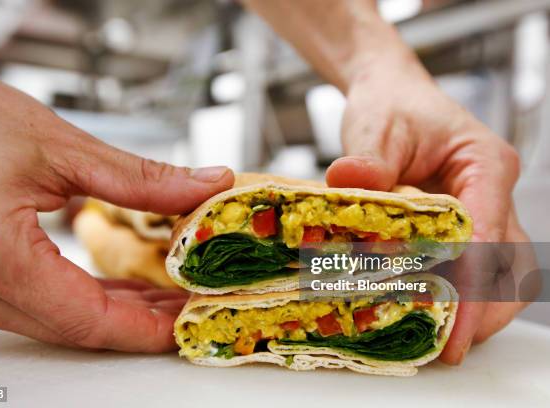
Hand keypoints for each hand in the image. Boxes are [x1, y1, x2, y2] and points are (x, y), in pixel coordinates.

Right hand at [0, 59, 233, 351]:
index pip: (85, 317)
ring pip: (52, 321)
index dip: (143, 327)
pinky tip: (115, 290)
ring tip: (161, 296)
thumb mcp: (59, 146)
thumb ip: (139, 178)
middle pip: (71, 327)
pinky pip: (31, 306)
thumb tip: (202, 186)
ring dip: (111, 313)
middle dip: (136, 321)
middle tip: (184, 303)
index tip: (185, 319)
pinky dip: (78, 300)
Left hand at [325, 54, 532, 363]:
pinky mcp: (463, 223)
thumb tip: (348, 182)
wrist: (390, 94)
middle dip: (483, 309)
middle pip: (509, 262)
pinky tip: (425, 308)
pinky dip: (456, 292)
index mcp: (483, 165)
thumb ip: (367, 158)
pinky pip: (473, 266)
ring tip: (439, 337)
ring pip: (500, 270)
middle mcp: (492, 191)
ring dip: (476, 307)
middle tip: (447, 347)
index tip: (455, 325)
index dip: (473, 284)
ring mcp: (482, 209)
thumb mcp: (375, 126)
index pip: (489, 233)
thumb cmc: (390, 105)